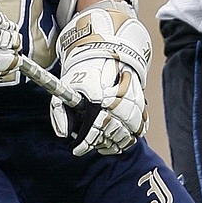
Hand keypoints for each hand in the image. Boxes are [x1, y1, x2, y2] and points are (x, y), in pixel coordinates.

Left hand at [50, 5, 150, 155]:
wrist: (106, 52)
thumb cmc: (83, 73)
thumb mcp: (66, 88)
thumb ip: (60, 112)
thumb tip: (65, 133)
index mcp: (99, 96)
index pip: (95, 128)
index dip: (86, 143)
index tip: (78, 149)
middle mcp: (119, 99)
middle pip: (113, 132)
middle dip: (100, 142)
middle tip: (92, 143)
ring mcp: (133, 100)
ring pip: (129, 133)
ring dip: (116, 141)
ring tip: (104, 143)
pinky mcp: (141, 102)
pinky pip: (140, 127)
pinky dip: (131, 136)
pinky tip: (119, 139)